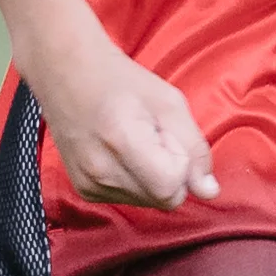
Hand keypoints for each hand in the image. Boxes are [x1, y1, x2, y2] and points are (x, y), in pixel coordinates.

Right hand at [31, 29, 217, 207]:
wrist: (67, 73)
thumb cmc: (120, 80)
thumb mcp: (170, 103)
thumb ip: (194, 149)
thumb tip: (209, 191)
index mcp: (122, 142)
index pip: (171, 188)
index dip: (180, 163)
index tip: (166, 136)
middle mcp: (100, 172)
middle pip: (163, 200)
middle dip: (171, 172)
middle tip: (152, 137)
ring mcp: (88, 185)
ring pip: (149, 202)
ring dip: (154, 177)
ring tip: (135, 142)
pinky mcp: (84, 190)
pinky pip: (130, 199)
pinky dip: (136, 181)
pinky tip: (121, 152)